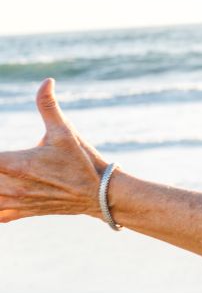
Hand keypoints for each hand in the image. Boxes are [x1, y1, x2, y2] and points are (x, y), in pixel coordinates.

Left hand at [0, 79, 107, 222]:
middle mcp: (13, 185)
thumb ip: (48, 105)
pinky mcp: (23, 211)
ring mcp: (17, 201)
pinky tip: (3, 194)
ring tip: (2, 173)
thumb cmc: (82, 161)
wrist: (101, 194)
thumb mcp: (65, 131)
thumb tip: (47, 81)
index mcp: (16, 164)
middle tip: (1, 161)